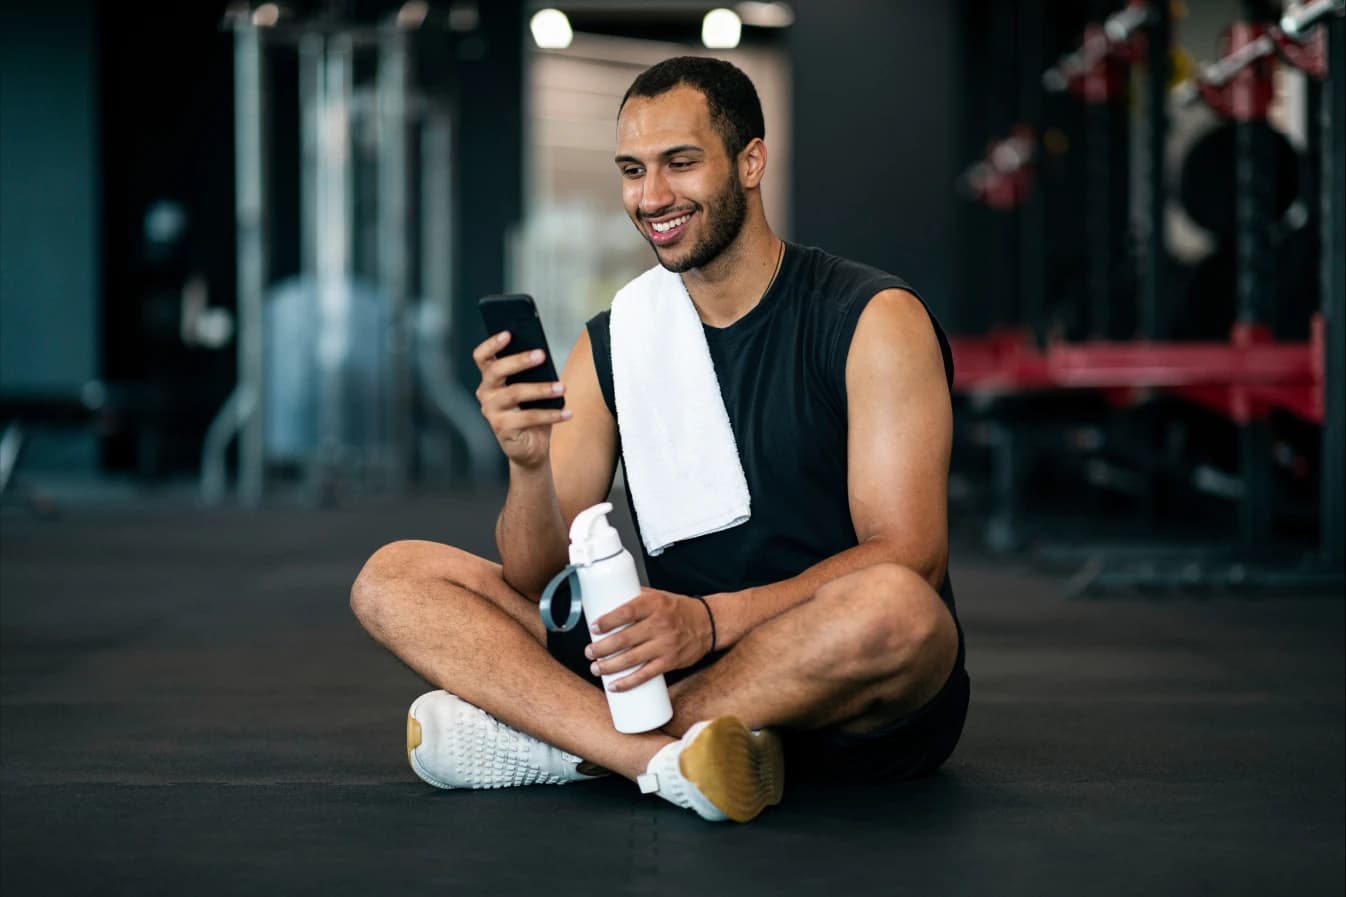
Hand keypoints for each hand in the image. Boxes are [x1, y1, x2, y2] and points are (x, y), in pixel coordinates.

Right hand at [473, 331, 570, 468]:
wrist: (531, 448)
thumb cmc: (532, 413)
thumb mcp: (531, 390)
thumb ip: (532, 374)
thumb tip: (543, 354)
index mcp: (490, 380)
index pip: (482, 357)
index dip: (492, 344)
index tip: (508, 334)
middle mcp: (486, 393)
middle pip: (497, 371)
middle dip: (519, 360)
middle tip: (541, 355)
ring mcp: (492, 411)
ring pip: (515, 393)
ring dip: (541, 389)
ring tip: (561, 387)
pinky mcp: (502, 428)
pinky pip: (528, 417)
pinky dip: (551, 414)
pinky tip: (567, 412)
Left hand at [584, 589, 712, 691]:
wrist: (709, 623)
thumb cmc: (679, 609)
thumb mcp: (659, 596)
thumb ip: (636, 597)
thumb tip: (609, 597)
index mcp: (654, 604)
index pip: (626, 612)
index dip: (607, 621)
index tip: (594, 627)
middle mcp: (659, 624)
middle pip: (624, 638)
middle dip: (602, 648)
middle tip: (589, 652)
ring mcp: (665, 645)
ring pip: (631, 658)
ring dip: (609, 666)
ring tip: (596, 668)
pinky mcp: (670, 662)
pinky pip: (646, 675)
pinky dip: (628, 682)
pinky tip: (614, 686)